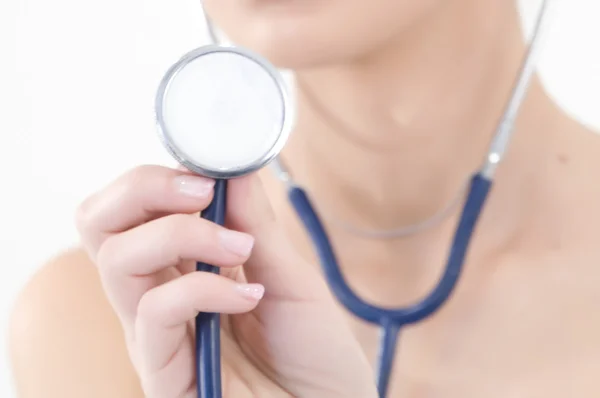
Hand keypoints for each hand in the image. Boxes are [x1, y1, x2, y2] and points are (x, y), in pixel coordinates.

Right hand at [76, 165, 376, 397]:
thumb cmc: (314, 351)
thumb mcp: (290, 276)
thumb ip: (256, 226)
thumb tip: (233, 169)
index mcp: (183, 268)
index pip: (132, 210)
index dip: (155, 179)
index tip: (206, 172)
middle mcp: (160, 296)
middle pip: (100, 226)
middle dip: (141, 190)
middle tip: (199, 190)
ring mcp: (156, 335)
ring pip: (117, 261)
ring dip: (179, 232)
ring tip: (238, 247)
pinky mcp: (163, 374)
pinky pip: (154, 313)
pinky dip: (202, 288)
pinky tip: (249, 296)